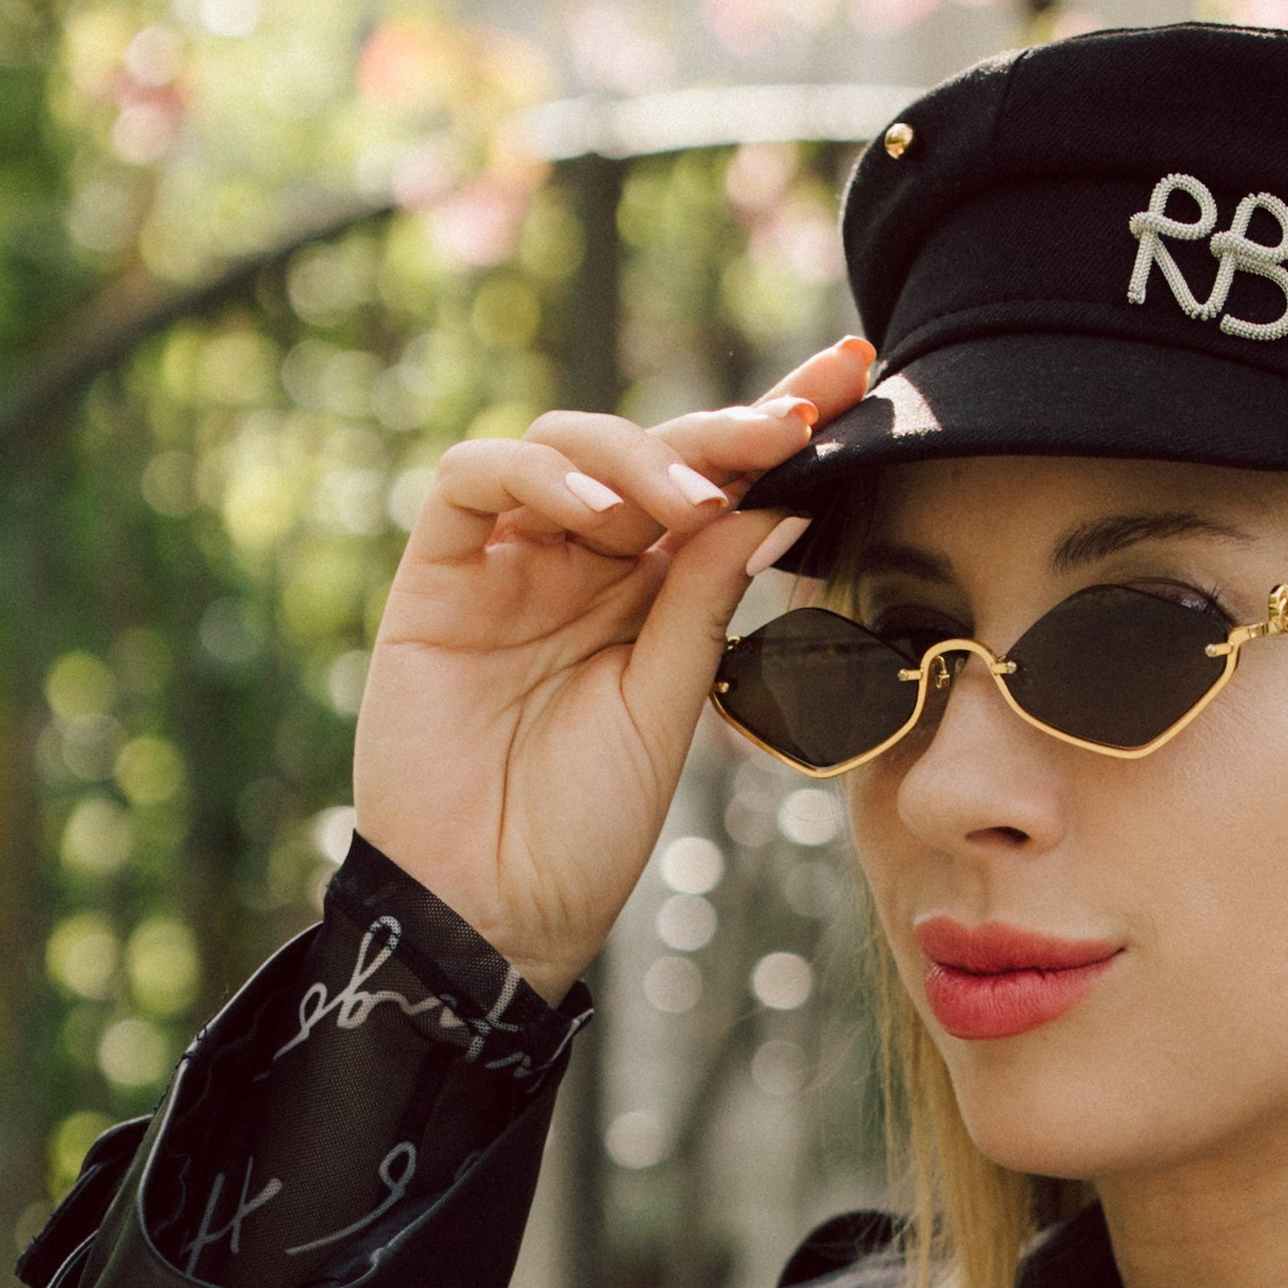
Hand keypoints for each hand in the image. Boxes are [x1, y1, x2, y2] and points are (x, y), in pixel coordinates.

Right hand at [350, 336, 871, 1000]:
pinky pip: (476, 480)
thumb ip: (705, 598)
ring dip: (638, 457)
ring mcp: (507, 563)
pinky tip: (598, 514)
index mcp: (651, 593)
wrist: (491, 909)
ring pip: (567, 445)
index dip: (774, 428)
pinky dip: (539, 475)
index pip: (719, 488)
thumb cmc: (583, 825)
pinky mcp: (437, 575)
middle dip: (726, 423)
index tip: (851, 378)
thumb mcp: (667, 702)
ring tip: (688, 509)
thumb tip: (778, 500)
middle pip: (652, 451)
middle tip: (790, 424)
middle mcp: (581, 563)